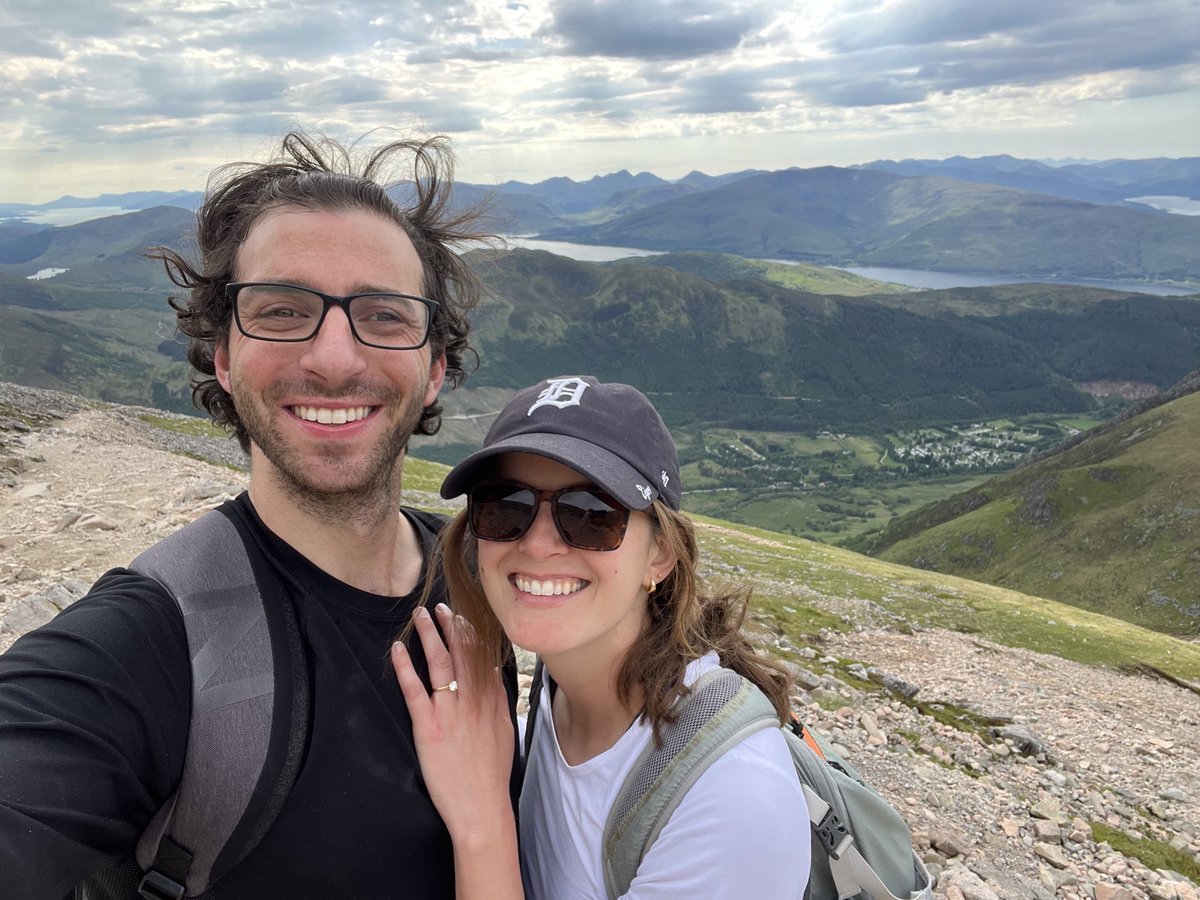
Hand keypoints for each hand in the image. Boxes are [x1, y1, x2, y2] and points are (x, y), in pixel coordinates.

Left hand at [391, 603, 514, 842]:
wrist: (482, 806)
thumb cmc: (492, 774)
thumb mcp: (505, 730)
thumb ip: (498, 701)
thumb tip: (494, 678)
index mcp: (492, 699)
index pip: (483, 656)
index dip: (471, 632)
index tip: (463, 615)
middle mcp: (474, 699)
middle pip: (462, 652)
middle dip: (451, 625)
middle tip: (440, 607)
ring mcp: (451, 711)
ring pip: (440, 663)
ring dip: (429, 635)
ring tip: (420, 616)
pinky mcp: (430, 727)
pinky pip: (415, 690)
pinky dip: (406, 667)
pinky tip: (398, 650)